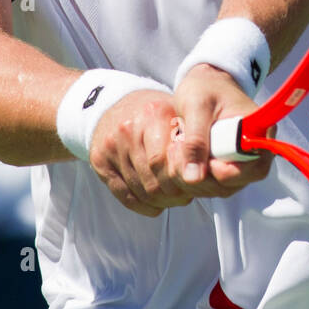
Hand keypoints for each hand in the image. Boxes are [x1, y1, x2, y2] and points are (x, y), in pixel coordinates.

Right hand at [88, 89, 198, 217]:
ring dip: (163, 201)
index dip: (185, 179)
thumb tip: (208, 174)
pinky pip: (126, 196)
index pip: (168, 162)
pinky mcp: (100, 161)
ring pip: (143, 192)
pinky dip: (145, 205)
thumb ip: (195, 140)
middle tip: (187, 194)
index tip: (195, 182)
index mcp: (154, 113)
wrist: (115, 103)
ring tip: (174, 196)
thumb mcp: (178, 114)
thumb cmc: (155, 114)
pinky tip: (156, 202)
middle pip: (156, 181)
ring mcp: (112, 146)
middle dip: (176, 194)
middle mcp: (129, 129)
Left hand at [170, 65, 271, 194]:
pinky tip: (178, 155)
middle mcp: (255, 153)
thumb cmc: (204, 88)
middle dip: (201, 175)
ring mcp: (240, 164)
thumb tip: (193, 177)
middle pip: (234, 184)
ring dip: (191, 176)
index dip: (225, 171)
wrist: (204, 84)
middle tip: (177, 149)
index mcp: (259, 132)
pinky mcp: (224, 170)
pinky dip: (189, 176)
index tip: (201, 158)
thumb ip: (195, 140)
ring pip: (217, 188)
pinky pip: (208, 185)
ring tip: (176, 147)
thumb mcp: (196, 106)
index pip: (254, 168)